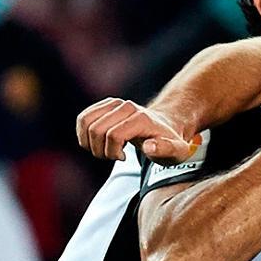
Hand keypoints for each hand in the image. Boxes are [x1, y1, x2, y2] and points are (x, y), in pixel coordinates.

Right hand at [76, 98, 193, 163]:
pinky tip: (100, 142)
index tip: (124, 158)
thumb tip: (149, 146)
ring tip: (106, 149)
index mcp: (141, 118)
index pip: (113, 135)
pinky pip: (83, 118)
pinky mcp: (106, 104)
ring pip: (85, 122)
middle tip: (114, 156)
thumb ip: (166, 149)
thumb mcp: (176, 151)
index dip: (113, 153)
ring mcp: (115, 103)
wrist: (167, 126)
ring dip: (90, 142)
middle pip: (96, 130)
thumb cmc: (170, 142)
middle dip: (100, 150)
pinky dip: (84, 134)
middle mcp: (127, 106)